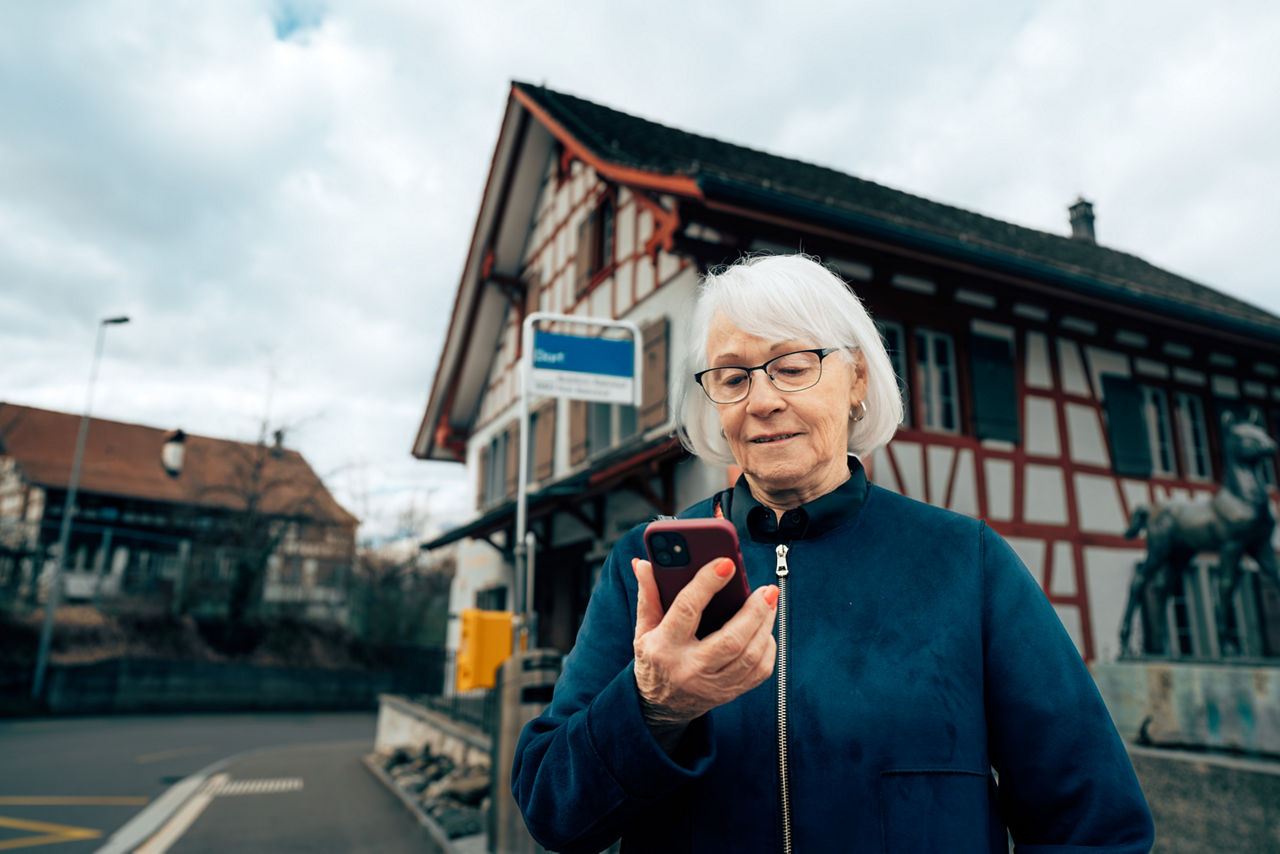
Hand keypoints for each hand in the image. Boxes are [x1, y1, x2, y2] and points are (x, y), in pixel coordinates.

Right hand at [632, 556, 778, 745]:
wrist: (661, 706)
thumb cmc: (654, 660)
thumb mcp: (644, 629)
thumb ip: (648, 595)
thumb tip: (645, 564)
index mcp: (664, 646)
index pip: (687, 609)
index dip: (707, 584)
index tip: (726, 564)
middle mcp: (690, 668)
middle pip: (731, 640)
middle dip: (754, 611)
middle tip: (766, 589)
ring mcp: (712, 684)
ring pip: (750, 655)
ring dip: (765, 625)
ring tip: (770, 602)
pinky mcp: (730, 692)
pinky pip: (759, 671)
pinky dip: (767, 647)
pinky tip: (765, 629)